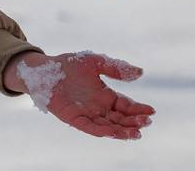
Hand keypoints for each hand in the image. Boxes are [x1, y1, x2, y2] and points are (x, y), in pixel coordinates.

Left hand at [3, 50, 154, 139]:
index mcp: (106, 96)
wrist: (43, 69)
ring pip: (108, 127)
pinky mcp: (73, 118)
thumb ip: (115, 68)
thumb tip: (140, 72)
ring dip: (122, 131)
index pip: (126, 106)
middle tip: (146, 122)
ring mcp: (86, 114)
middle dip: (134, 122)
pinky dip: (100, 131)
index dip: (138, 109)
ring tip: (136, 133)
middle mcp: (98, 108)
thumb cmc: (68, 65)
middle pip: (120, 119)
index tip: (151, 111)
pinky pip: (88, 127)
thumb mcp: (94, 62)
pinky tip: (111, 132)